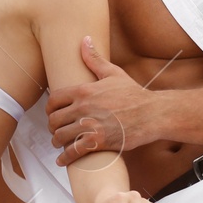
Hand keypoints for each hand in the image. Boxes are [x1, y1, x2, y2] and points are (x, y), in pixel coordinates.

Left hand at [47, 37, 157, 164]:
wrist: (152, 114)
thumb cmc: (134, 95)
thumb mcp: (113, 73)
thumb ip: (94, 59)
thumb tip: (85, 40)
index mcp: (83, 90)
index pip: (54, 100)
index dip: (49, 109)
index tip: (52, 114)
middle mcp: (83, 108)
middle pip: (54, 120)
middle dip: (52, 127)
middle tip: (55, 130)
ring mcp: (89, 125)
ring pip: (60, 136)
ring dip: (57, 142)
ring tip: (60, 144)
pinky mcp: (98, 142)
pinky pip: (73, 152)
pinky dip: (65, 158)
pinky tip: (63, 161)